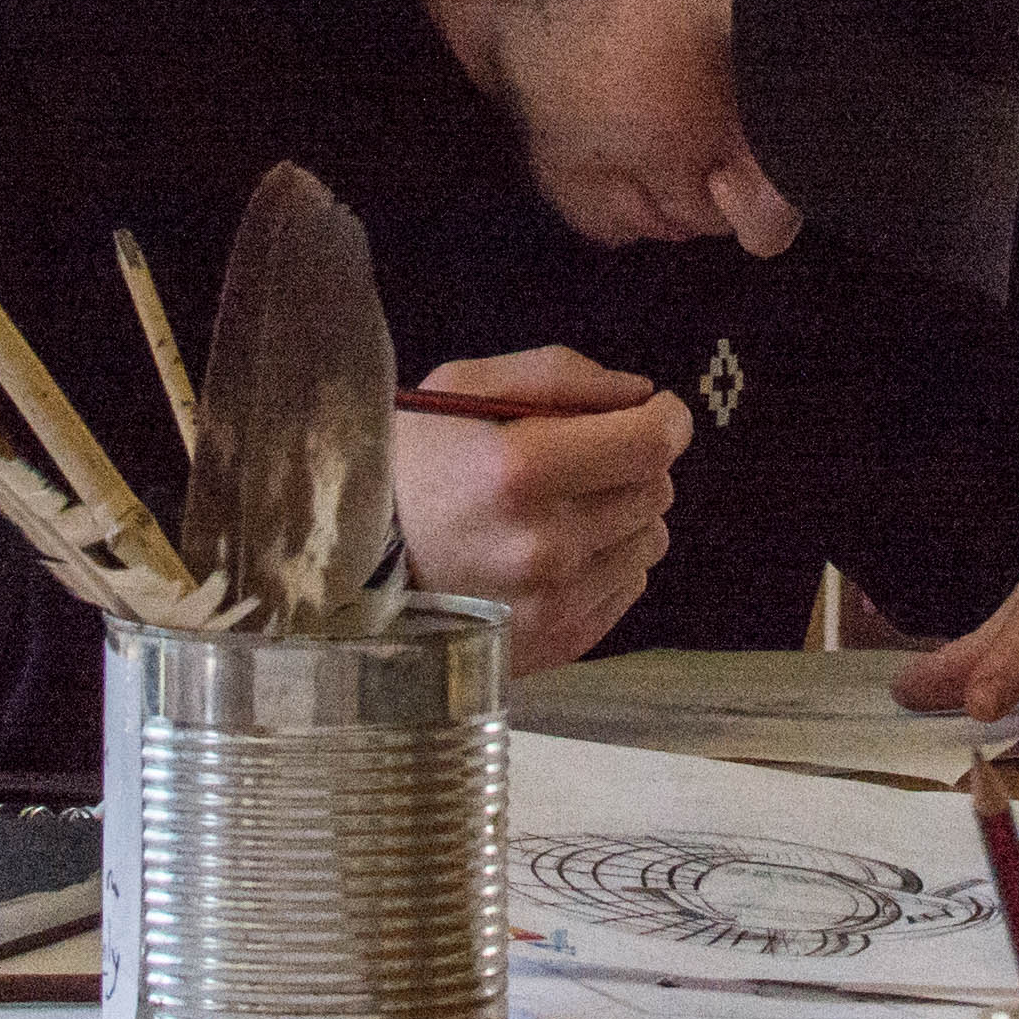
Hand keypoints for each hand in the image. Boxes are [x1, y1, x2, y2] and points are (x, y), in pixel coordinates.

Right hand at [390, 349, 685, 672]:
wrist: (350, 563)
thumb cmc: (410, 462)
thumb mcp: (464, 387)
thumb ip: (559, 376)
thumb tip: (641, 395)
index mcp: (521, 470)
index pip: (650, 444)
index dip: (668, 419)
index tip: (656, 412)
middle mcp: (546, 544)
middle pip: (656, 490)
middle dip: (635, 463)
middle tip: (587, 458)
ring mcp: (554, 602)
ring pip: (650, 541)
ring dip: (625, 515)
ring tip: (567, 507)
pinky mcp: (557, 642)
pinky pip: (628, 587)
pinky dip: (610, 562)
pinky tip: (561, 550)